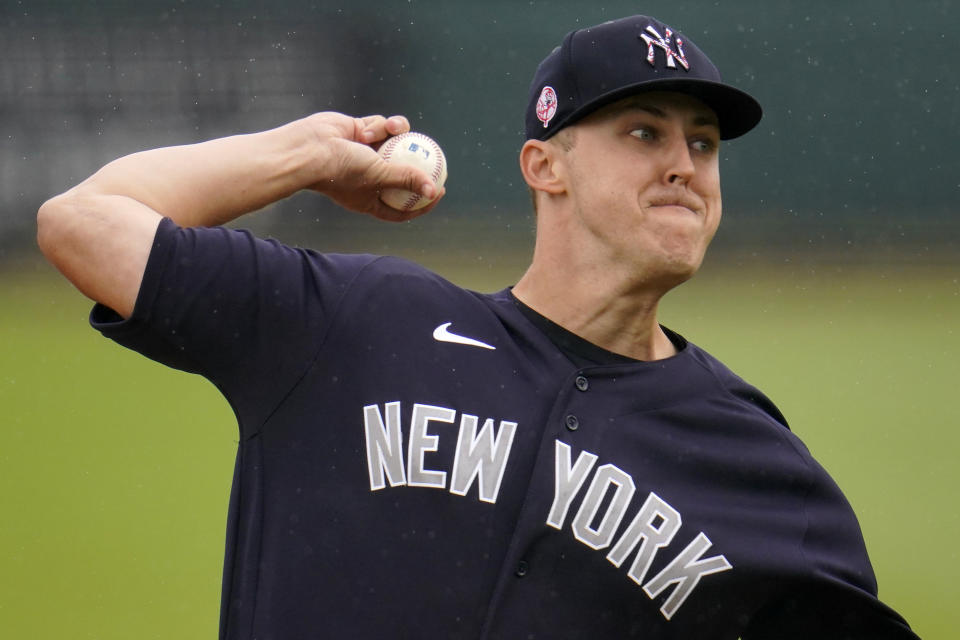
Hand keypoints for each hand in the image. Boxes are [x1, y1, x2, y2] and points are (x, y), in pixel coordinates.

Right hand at [303, 112, 445, 220]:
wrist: (309, 148)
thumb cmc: (342, 169)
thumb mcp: (379, 176)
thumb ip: (407, 180)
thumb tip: (433, 191)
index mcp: (370, 198)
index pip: (401, 207)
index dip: (422, 203)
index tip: (439, 192)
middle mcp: (368, 178)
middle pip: (401, 174)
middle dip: (419, 166)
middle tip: (438, 159)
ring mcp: (364, 154)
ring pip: (394, 143)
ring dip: (395, 134)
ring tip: (395, 129)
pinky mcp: (359, 132)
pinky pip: (380, 126)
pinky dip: (377, 126)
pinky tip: (369, 127)